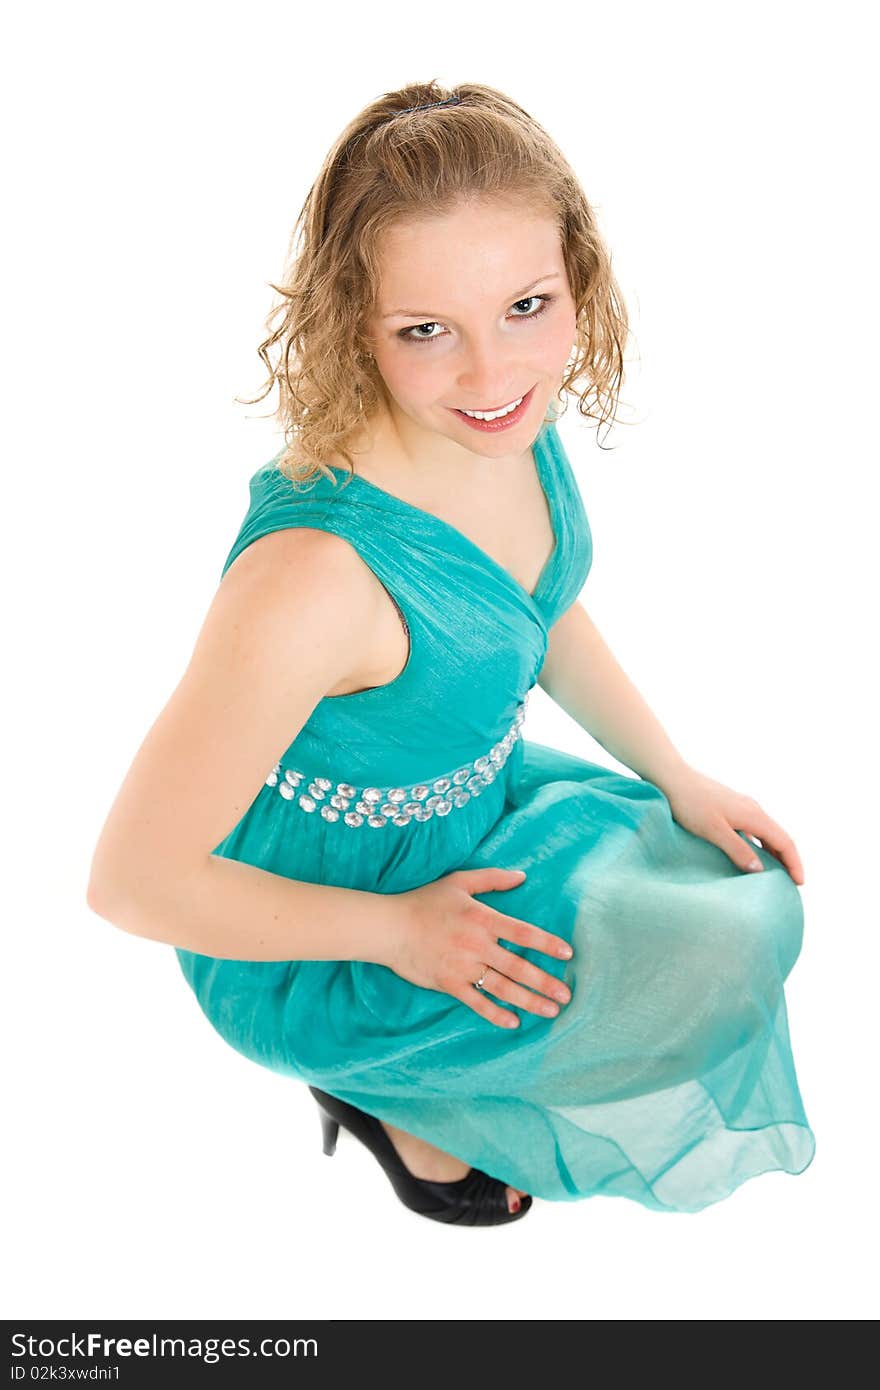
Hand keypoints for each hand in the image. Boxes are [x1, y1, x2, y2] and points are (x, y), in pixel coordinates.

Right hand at [386, 867, 573, 1029]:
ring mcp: (463, 967)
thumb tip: (522, 876)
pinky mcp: (449, 983)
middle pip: (518, 967)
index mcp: (483, 919)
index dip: (547, 944)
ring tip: (551, 1011)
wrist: (390, 927)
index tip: (568, 954)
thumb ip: (492, 879)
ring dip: (529, 1001)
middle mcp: (477, 945)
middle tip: (566, 995)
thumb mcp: (459, 881)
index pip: (523, 933)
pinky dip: (495, 1013)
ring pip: (503, 988)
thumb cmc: (424, 902)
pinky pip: (477, 1002)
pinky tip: (514, 1022)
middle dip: (545, 982)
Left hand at [660, 765, 804, 883]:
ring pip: (765, 833)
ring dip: (773, 853)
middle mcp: (753, 809)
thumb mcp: (714, 830)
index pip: (784, 841)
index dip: (795, 863)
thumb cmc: (691, 803)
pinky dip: (758, 845)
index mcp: (754, 815)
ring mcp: (741, 807)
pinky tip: (749, 855)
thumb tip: (760, 870)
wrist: (672, 778)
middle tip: (790, 883)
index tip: (799, 884)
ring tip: (773, 873)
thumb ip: (737, 850)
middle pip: (779, 837)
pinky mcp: (730, 808)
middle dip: (788, 860)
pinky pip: (752, 830)